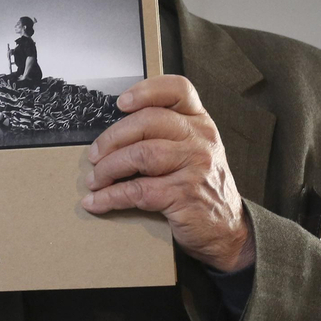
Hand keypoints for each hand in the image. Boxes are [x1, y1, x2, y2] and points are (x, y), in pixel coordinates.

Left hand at [82, 75, 253, 271]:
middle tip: (94, 155)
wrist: (226, 230)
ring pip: (140, 155)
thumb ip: (166, 134)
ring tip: (95, 179)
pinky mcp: (184, 195)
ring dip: (108, 168)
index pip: (178, 90)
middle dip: (112, 138)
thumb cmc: (200, 187)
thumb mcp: (193, 151)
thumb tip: (113, 134)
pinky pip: (137, 190)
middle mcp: (201, 140)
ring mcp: (195, 167)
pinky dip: (110, 197)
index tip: (121, 103)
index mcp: (201, 123)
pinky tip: (97, 201)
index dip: (146, 91)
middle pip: (148, 121)